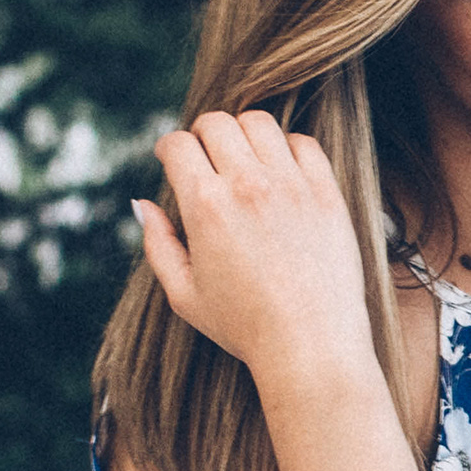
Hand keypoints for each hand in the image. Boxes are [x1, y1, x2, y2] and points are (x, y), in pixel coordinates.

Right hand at [133, 109, 379, 393]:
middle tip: (208, 158)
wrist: (311, 348)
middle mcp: (249, 186)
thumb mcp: (184, 294)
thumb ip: (158, 244)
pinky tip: (282, 171)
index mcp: (206, 206)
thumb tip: (143, 204)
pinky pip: (305, 144)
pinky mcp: (328, 195)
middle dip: (203, 135)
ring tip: (245, 159)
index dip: (169, 148)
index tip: (174, 160)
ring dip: (245, 134)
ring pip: (260, 122)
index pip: (177, 143)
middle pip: (216, 122)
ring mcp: (292, 187)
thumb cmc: (244, 327)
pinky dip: (288, 147)